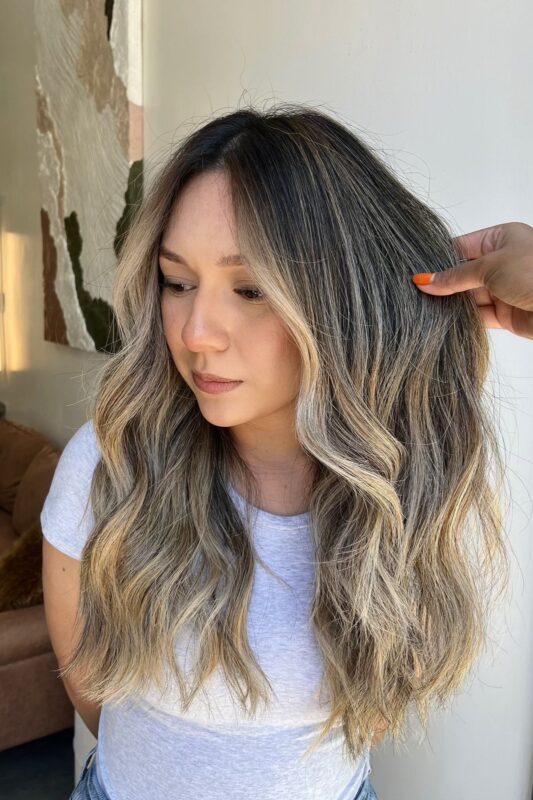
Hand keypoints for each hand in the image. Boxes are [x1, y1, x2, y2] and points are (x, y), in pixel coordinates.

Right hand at [411, 221, 532, 339]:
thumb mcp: (489, 267)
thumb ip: (454, 277)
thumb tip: (424, 280)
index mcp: (501, 238)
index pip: (461, 247)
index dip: (438, 258)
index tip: (416, 270)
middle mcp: (502, 261)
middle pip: (463, 273)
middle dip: (442, 283)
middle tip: (415, 291)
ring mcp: (504, 288)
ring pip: (469, 296)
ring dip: (451, 303)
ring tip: (424, 306)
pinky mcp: (506, 313)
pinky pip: (478, 315)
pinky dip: (463, 318)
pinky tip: (442, 319)